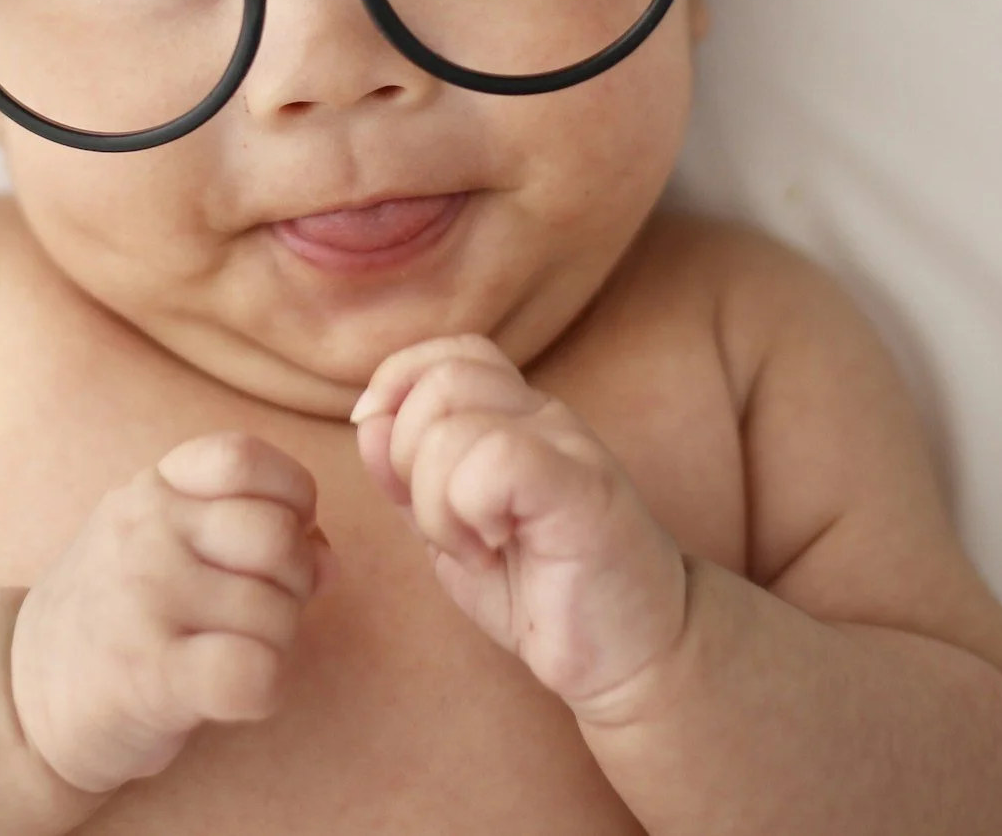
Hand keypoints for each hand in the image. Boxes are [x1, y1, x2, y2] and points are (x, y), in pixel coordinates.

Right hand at [7, 432, 335, 794]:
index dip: (290, 499)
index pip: (245, 458)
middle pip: (278, 538)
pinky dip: (263, 690)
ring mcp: (144, 600)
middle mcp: (145, 531)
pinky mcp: (150, 674)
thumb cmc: (123, 613)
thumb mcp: (173, 543)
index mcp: (155, 488)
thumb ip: (254, 533)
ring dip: (274, 646)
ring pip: (276, 614)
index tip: (277, 540)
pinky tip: (232, 692)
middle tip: (254, 613)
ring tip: (227, 653)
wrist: (26, 693)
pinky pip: (254, 672)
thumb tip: (329, 560)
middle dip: (291, 584)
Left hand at [351, 335, 686, 717]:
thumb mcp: (453, 526)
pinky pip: (495, 460)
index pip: (445, 353)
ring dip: (437, 504)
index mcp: (515, 414)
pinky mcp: (584, 489)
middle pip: (437, 384)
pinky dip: (468, 511)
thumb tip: (366, 419)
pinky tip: (494, 548)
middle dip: (406, 463)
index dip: (397, 391)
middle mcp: (543, 414)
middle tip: (445, 527)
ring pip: (452, 426)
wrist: (635, 649)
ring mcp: (568, 446)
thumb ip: (408, 474)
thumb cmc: (544, 588)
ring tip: (477, 548)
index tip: (390, 467)